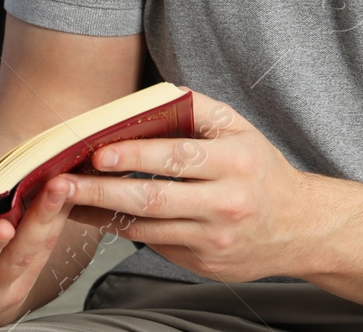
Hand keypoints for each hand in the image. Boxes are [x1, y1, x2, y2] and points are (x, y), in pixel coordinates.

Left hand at [63, 91, 314, 281]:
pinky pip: (154, 243)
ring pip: (147, 227)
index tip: (98, 152)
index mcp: (234, 162)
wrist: (298, 226)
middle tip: (64, 182)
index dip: (134, 156)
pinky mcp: (203, 263)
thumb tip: (147, 99)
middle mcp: (226, 203)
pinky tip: (94, 215)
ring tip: (66, 199)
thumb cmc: (259, 167)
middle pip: (154, 198)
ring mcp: (213, 239)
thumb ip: (196, 109)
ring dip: (101, 213)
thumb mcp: (239, 128)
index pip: (177, 157)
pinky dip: (121, 229)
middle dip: (102, 190)